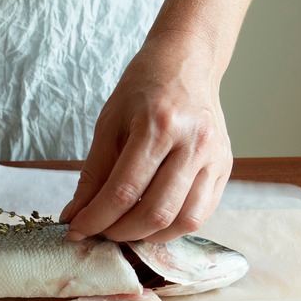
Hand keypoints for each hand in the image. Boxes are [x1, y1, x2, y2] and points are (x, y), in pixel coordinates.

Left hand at [61, 40, 232, 242]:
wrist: (187, 63)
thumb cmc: (143, 89)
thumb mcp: (109, 123)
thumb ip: (93, 173)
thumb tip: (75, 215)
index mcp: (159, 125)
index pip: (123, 191)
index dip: (96, 218)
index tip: (76, 229)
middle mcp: (193, 143)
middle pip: (155, 212)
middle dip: (120, 232)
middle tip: (100, 231)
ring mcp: (215, 157)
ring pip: (183, 220)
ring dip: (149, 237)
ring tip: (126, 229)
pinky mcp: (225, 167)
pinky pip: (201, 213)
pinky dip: (173, 227)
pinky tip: (152, 222)